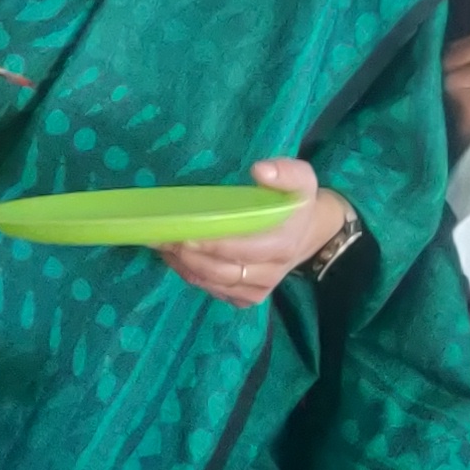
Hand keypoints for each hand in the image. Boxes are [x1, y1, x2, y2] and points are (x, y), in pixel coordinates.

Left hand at [158, 158, 347, 308]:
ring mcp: (258, 289)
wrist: (309, 233)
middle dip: (188, 255)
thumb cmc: (296, 203)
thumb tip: (260, 171)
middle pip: (222, 271)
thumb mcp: (302, 179)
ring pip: (213, 283)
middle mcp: (270, 272)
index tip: (184, 231)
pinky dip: (191, 276)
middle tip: (161, 237)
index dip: (211, 243)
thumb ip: (286, 173)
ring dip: (184, 266)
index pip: (242, 249)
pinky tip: (175, 258)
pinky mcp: (248, 298)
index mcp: (283, 244)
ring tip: (161, 245)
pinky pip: (214, 292)